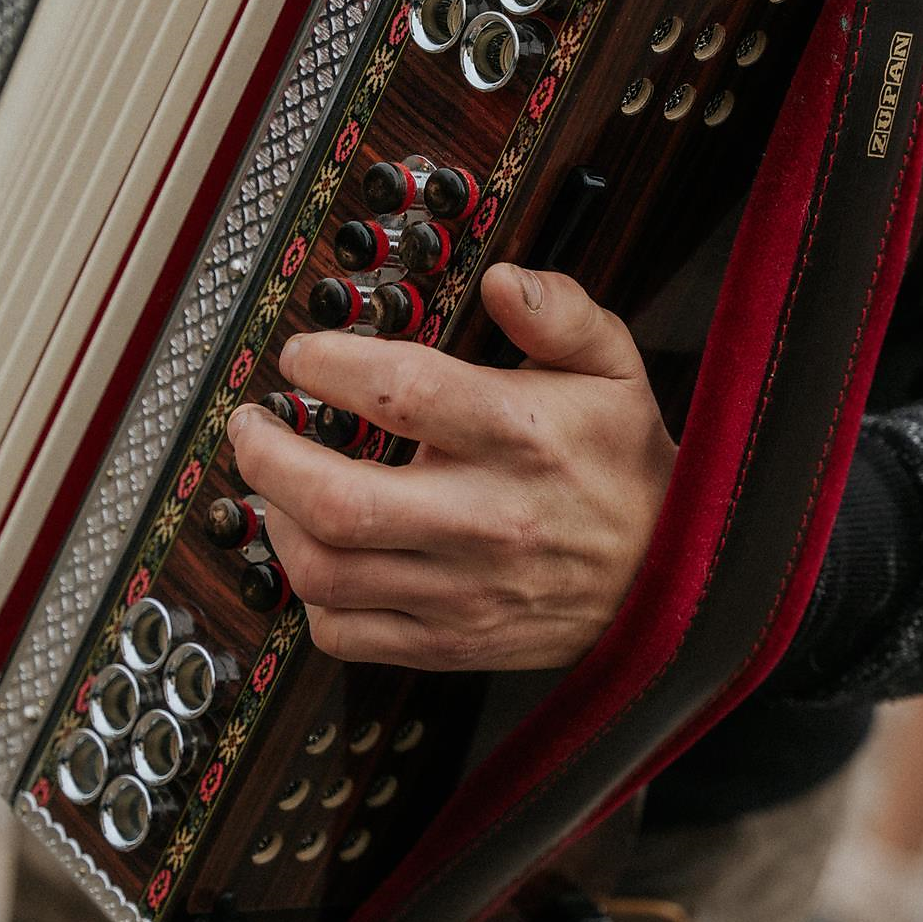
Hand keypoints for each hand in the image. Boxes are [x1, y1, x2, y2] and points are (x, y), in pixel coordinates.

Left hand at [226, 263, 677, 670]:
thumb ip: (559, 312)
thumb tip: (502, 279)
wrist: (671, 581)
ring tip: (273, 486)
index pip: (402, 392)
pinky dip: (310, 596)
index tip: (303, 355)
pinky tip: (315, 552)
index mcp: (520, 438)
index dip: (331, 365)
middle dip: (269, 457)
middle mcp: (485, 518)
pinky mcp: (451, 641)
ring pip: (330, 572)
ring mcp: (463, 590)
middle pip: (339, 501)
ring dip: (278, 523)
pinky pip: (348, 634)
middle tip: (251, 426)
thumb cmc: (624, 468)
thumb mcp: (615, 368)